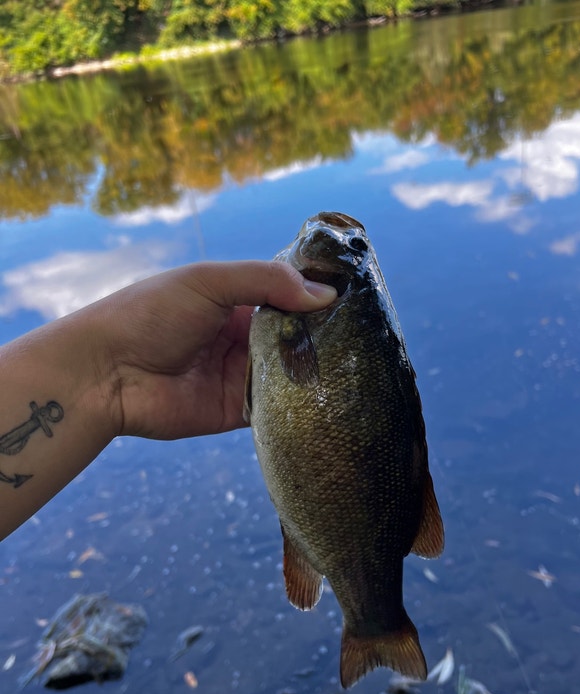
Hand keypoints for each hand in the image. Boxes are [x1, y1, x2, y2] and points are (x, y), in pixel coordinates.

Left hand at [102, 261, 336, 439]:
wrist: (105, 372)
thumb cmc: (149, 314)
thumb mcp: (208, 281)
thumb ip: (266, 281)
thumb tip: (325, 295)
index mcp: (234, 303)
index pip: (286, 299)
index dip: (315, 300)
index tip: (353, 300)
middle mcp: (241, 340)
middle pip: (293, 338)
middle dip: (321, 338)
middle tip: (359, 337)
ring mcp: (239, 376)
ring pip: (289, 374)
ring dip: (314, 371)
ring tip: (354, 365)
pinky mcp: (236, 411)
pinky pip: (275, 408)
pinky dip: (297, 403)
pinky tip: (326, 396)